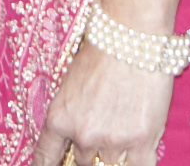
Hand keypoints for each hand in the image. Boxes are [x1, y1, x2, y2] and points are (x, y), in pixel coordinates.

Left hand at [32, 37, 171, 165]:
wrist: (130, 36)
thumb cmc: (100, 52)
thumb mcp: (71, 84)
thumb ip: (72, 114)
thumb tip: (74, 137)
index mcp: (59, 118)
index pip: (46, 156)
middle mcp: (83, 134)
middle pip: (83, 163)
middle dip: (89, 154)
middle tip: (99, 136)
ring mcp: (113, 141)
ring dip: (113, 157)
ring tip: (119, 136)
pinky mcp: (142, 141)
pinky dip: (136, 165)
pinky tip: (135, 158)